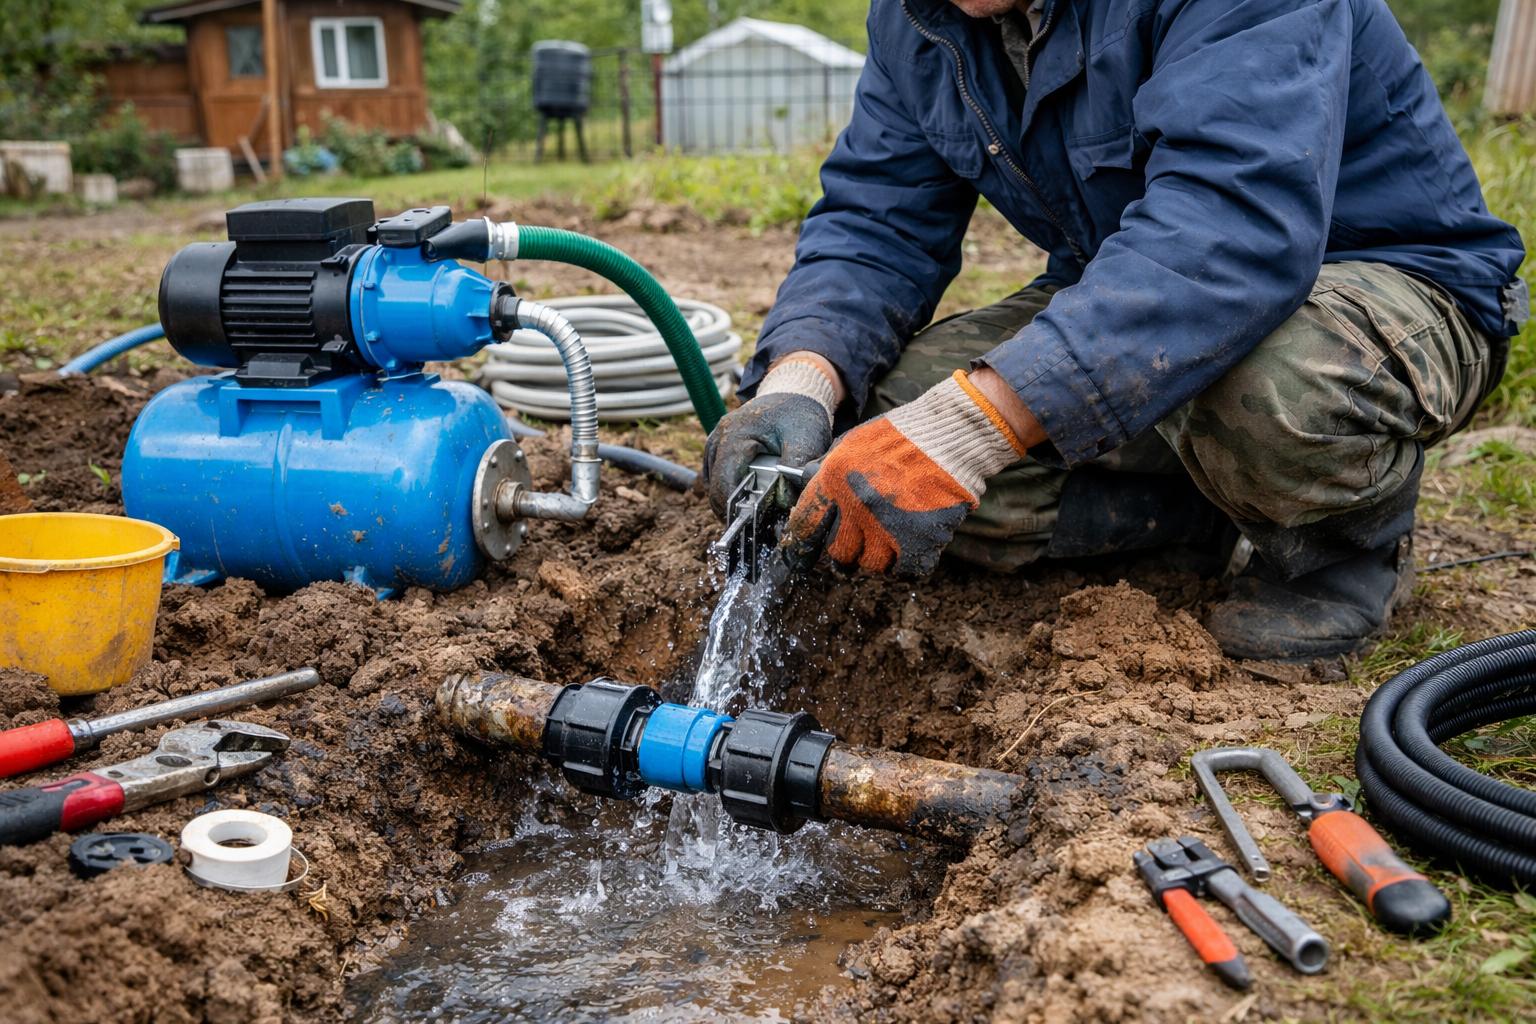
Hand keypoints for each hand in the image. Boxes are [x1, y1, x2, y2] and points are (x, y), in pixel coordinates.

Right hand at [702, 359, 838, 518]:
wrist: (793, 394)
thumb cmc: (800, 416)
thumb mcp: (807, 440)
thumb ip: (797, 470)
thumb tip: (786, 503)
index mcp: (735, 434)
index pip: (724, 480)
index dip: (733, 507)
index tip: (749, 526)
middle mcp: (719, 437)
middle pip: (713, 485)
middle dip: (730, 508)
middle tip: (752, 526)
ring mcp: (715, 442)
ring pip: (711, 483)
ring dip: (727, 500)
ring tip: (750, 514)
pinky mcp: (718, 448)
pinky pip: (715, 476)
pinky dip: (727, 490)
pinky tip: (745, 500)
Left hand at [783, 370, 1029, 575]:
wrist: (952, 431)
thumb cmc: (902, 433)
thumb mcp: (852, 441)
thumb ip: (828, 470)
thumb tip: (807, 490)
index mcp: (835, 480)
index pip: (805, 526)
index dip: (800, 546)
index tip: (800, 556)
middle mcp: (858, 506)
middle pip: (839, 554)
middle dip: (846, 553)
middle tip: (856, 546)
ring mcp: (889, 525)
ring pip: (872, 565)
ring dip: (878, 556)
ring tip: (888, 539)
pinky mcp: (921, 539)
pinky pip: (905, 569)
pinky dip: (907, 563)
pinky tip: (909, 547)